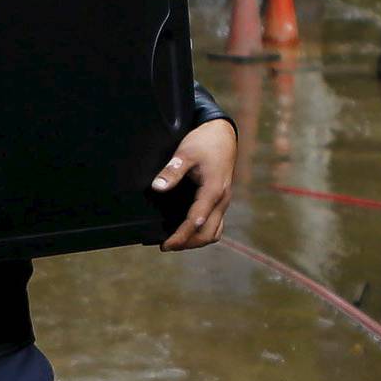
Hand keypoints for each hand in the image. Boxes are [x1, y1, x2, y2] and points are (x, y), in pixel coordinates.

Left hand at [154, 120, 236, 250]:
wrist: (222, 134)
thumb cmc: (204, 142)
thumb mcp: (185, 152)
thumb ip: (172, 171)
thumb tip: (157, 188)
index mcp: (214, 190)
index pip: (196, 221)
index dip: (180, 236)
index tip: (166, 245)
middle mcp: (222, 200)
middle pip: (208, 234)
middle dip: (188, 243)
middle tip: (167, 246)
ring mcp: (224, 202)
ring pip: (214, 232)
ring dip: (196, 240)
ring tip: (176, 242)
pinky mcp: (221, 201)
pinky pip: (215, 224)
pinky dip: (202, 232)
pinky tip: (188, 231)